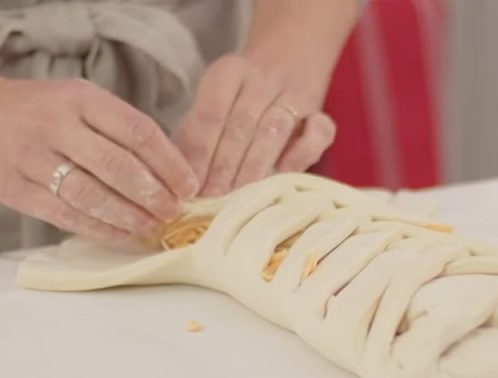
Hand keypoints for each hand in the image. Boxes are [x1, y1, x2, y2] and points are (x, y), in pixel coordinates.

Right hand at [0, 78, 198, 244]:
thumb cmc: (45, 114)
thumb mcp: (83, 103)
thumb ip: (121, 131)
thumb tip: (174, 173)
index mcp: (80, 98)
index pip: (136, 131)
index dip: (169, 162)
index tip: (190, 185)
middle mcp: (54, 125)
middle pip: (115, 165)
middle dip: (152, 193)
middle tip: (174, 211)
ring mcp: (30, 158)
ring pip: (89, 194)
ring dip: (128, 216)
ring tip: (152, 227)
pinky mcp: (14, 189)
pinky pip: (64, 215)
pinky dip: (100, 230)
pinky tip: (124, 237)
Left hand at [174, 54, 337, 197]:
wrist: (288, 60)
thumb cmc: (238, 99)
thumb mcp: (211, 105)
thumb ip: (194, 136)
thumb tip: (176, 178)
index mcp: (229, 72)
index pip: (212, 112)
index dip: (200, 150)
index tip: (190, 183)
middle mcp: (262, 80)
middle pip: (241, 123)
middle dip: (224, 164)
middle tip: (211, 197)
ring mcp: (296, 95)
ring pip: (274, 129)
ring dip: (254, 165)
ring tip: (237, 195)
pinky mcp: (321, 115)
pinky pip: (319, 133)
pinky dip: (302, 153)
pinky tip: (284, 173)